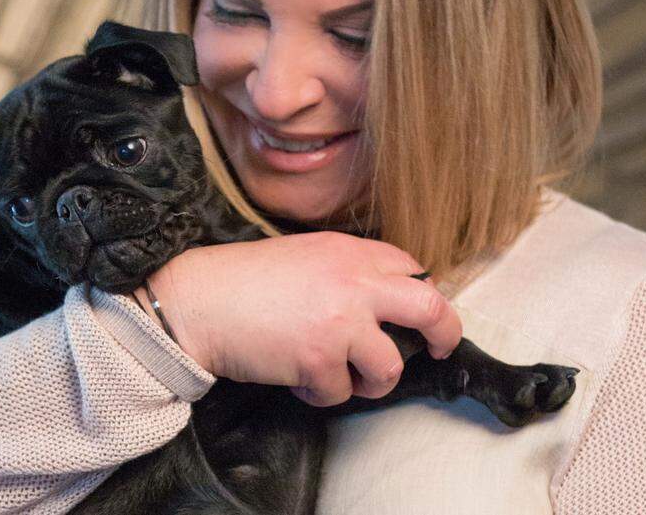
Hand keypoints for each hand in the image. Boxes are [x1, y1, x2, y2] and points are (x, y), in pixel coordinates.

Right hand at [145, 232, 461, 406]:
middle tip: (439, 349)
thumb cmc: (245, 280)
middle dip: (446, 333)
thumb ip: (347, 270)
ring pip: (391, 366)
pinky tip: (299, 379)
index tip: (416, 314)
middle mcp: (354, 282)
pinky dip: (321, 393)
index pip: (411, 269)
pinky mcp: (319, 357)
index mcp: (350, 252)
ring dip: (372, 381)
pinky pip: (340, 392)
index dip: (418, 294)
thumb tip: (384, 299)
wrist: (199, 300)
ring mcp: (340, 321)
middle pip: (430, 308)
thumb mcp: (305, 255)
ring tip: (345, 377)